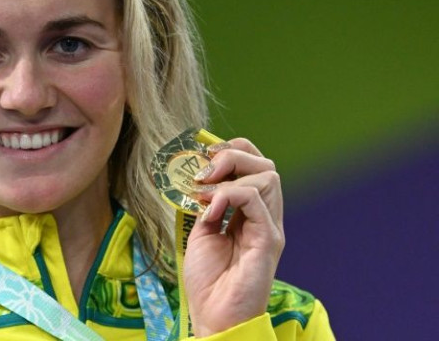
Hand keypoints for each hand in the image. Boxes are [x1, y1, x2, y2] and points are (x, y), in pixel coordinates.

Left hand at [183, 138, 284, 336]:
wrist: (214, 317)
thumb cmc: (208, 281)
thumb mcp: (200, 231)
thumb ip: (205, 203)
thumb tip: (199, 176)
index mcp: (250, 212)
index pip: (255, 165)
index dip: (233, 151)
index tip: (203, 158)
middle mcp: (265, 216)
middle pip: (265, 164)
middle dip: (232, 156)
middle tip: (202, 173)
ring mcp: (270, 227)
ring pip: (268, 176)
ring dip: (229, 176)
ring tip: (204, 194)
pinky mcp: (269, 240)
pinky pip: (258, 200)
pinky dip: (230, 196)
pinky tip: (210, 212)